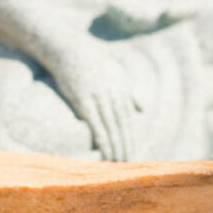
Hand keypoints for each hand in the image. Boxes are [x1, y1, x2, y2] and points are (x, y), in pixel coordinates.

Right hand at [52, 42, 143, 161]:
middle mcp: (113, 94)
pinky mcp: (82, 98)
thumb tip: (142, 110)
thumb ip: (130, 93)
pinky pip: (94, 121)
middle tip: (129, 163)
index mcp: (123, 90)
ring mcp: (98, 97)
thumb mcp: (118, 74)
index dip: (131, 138)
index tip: (134, 154)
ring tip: (118, 161)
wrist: (71, 49)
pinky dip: (101, 136)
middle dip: (126, 145)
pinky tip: (104, 149)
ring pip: (110, 126)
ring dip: (115, 145)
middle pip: (122, 125)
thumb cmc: (94, 63)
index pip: (129, 120)